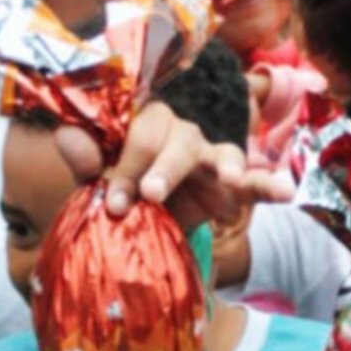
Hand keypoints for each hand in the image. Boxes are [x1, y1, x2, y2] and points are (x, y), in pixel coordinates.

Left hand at [56, 102, 293, 231]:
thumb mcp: (98, 177)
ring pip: (223, 153)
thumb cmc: (122, 190)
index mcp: (147, 126)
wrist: (144, 223)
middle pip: (181, 137)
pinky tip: (285, 192)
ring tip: (228, 179)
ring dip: (226, 165)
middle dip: (166, 166)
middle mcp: (183, 136)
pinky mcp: (232, 188)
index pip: (142, 132)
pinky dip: (270, 185)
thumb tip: (65, 134)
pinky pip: (255, 182)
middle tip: (151, 195)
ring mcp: (212, 160)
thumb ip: (85, 157)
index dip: (127, 164)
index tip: (116, 202)